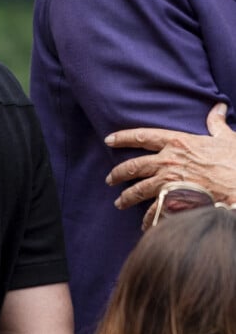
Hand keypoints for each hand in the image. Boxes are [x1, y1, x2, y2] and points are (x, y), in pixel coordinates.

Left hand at [104, 104, 235, 229]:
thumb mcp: (226, 138)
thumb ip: (216, 124)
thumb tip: (217, 108)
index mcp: (178, 142)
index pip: (143, 136)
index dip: (123, 137)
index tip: (109, 140)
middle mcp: (168, 160)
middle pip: (133, 166)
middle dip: (118, 173)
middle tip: (109, 179)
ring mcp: (170, 181)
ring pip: (138, 190)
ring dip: (126, 197)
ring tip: (120, 203)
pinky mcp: (175, 200)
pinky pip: (155, 210)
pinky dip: (149, 219)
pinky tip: (145, 225)